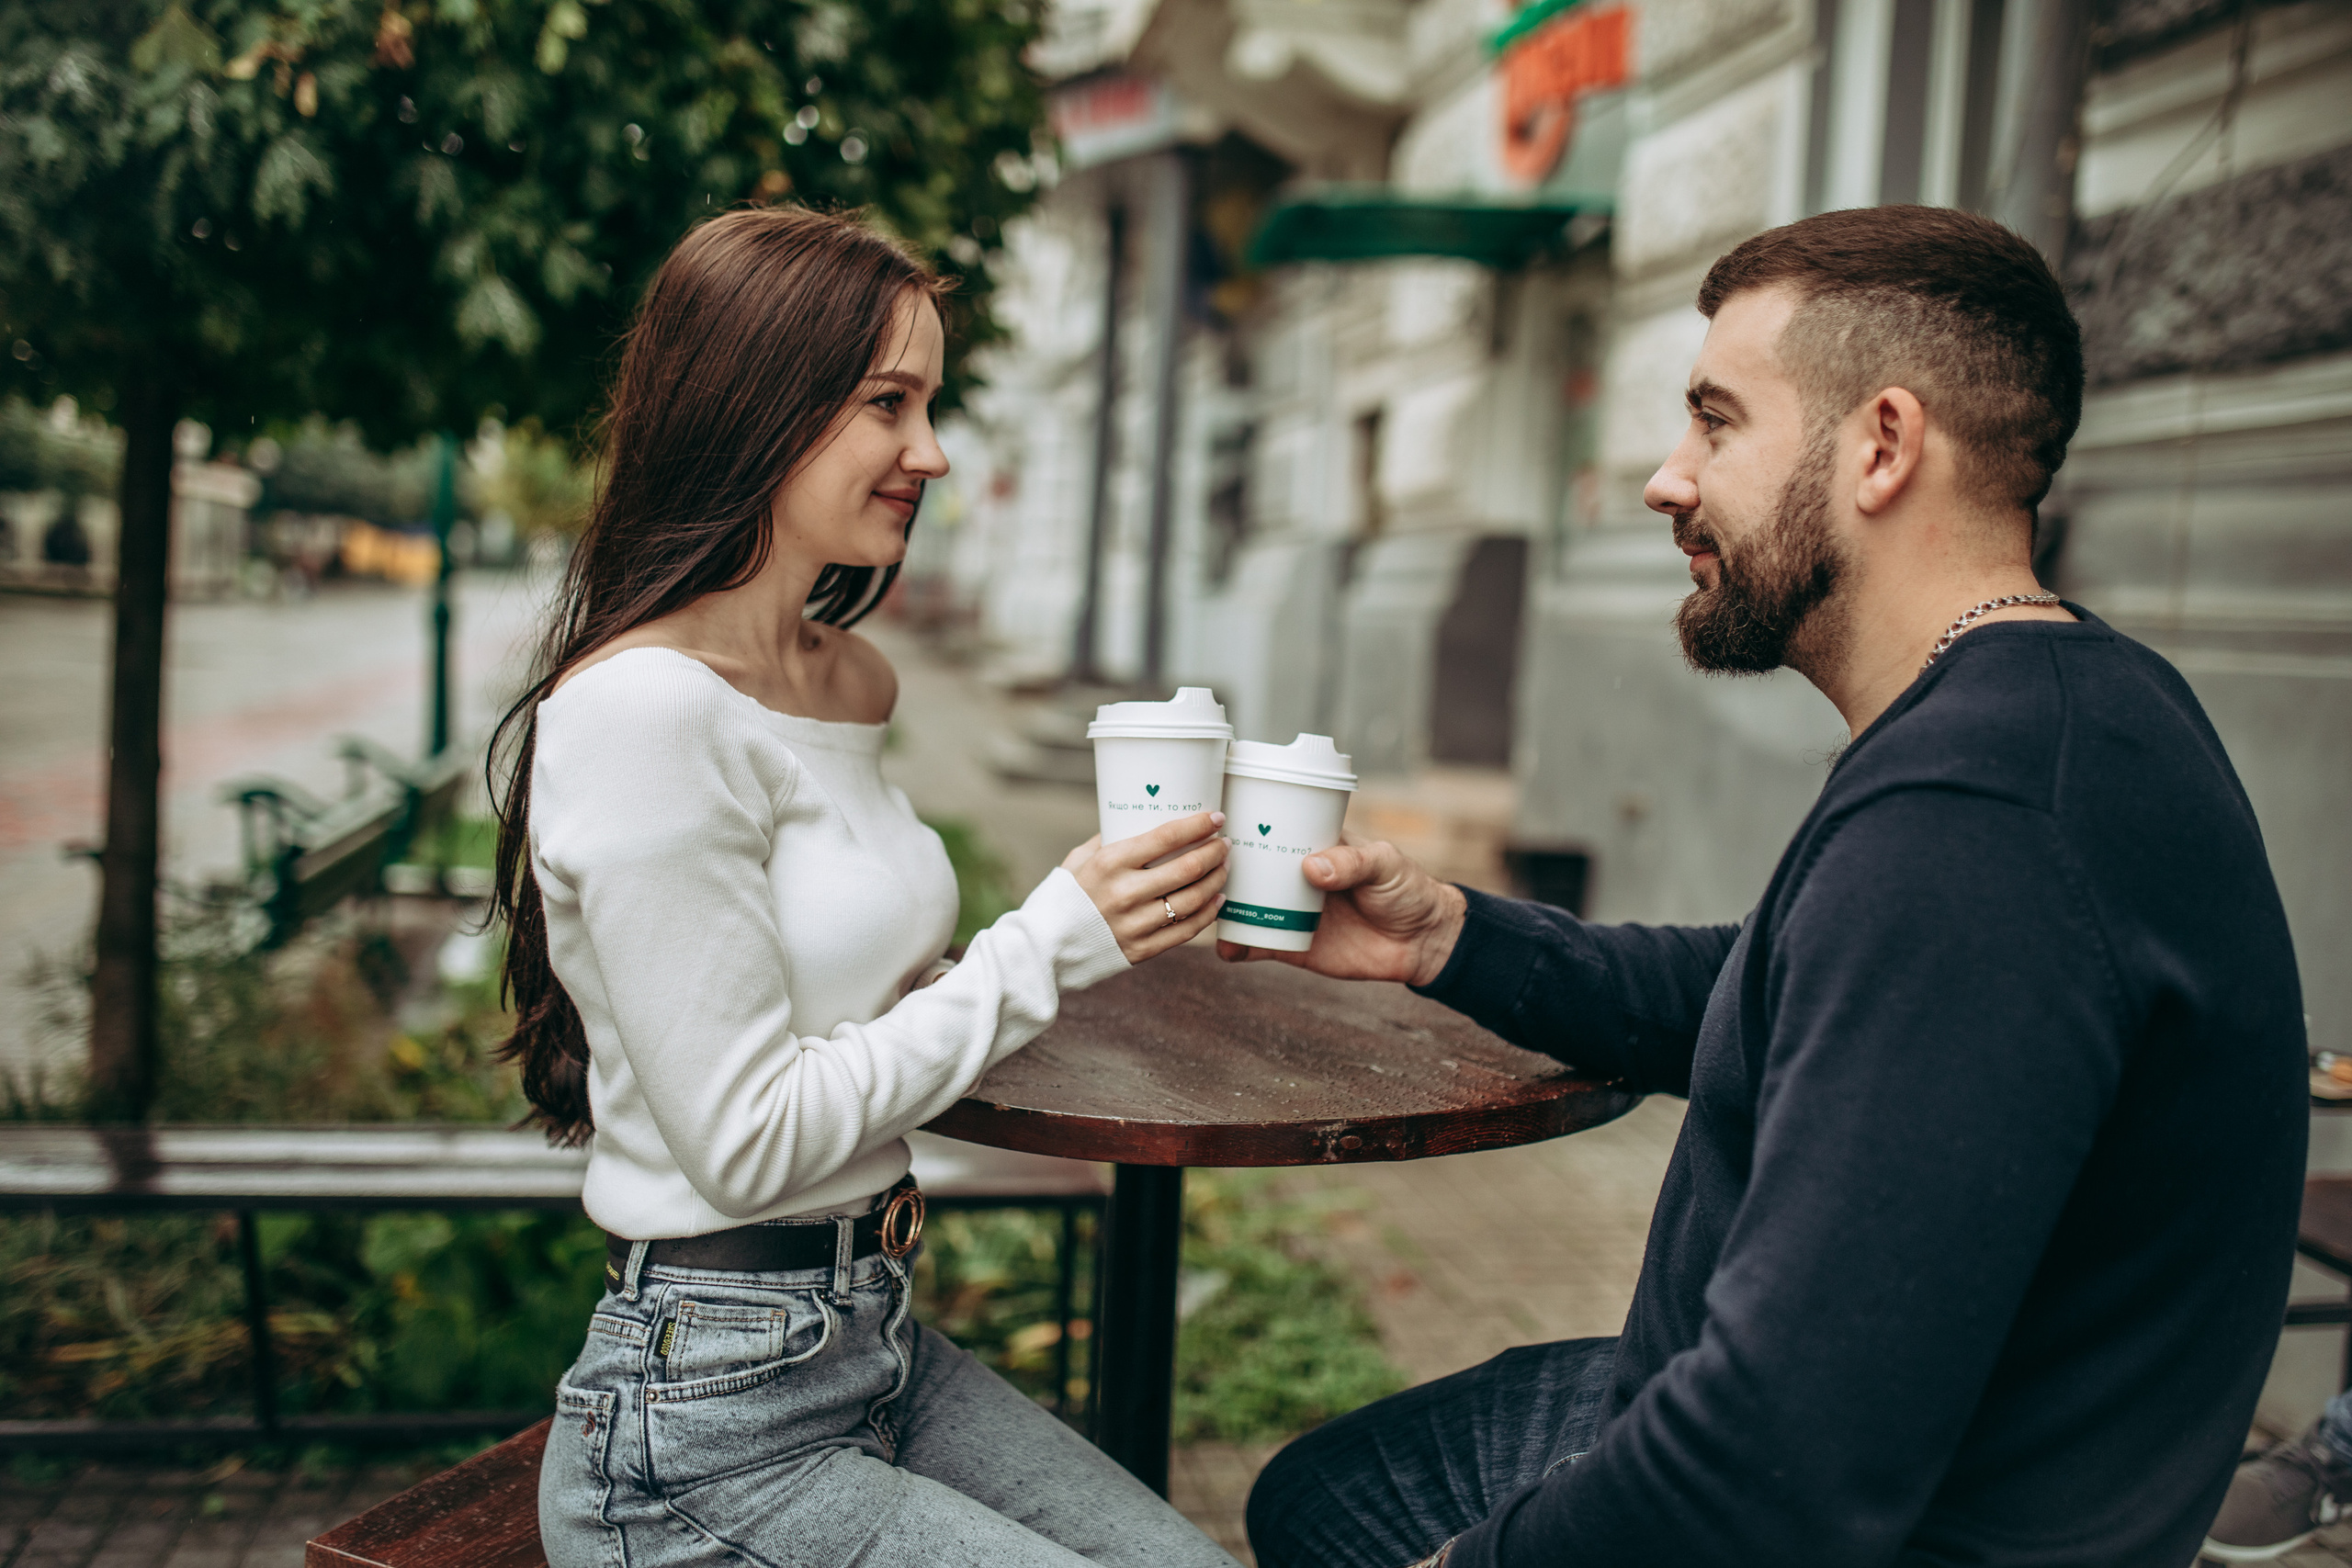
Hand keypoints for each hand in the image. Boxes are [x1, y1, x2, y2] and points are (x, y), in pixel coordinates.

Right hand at [1062, 812, 1228, 963]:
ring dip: (1216, 880)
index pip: (1166, 837)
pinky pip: (1186, 931)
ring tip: (1224, 868)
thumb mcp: (1079, 858)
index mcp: (1110, 862)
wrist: (1044, 947)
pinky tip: (1217, 900)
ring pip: (1192, 900)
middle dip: (1214, 852)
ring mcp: (1135, 924)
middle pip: (1187, 868)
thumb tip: (1139, 819)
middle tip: (1225, 844)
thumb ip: (1109, 839)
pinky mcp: (1141, 950)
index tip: (1216, 818)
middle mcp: (1125, 892)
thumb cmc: (1063, 896)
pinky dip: (1208, 914)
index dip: (1197, 825)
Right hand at [1214, 831, 1464, 987]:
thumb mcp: (1384, 864)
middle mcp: (1296, 876)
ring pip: (1247, 906)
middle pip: (1250, 868)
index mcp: (1314, 846)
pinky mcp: (1294, 945)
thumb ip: (1352, 863)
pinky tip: (1226, 949)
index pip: (1273, 829)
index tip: (1214, 822)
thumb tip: (1312, 867)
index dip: (1245, 824)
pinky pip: (1260, 946)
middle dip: (1222, 867)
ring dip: (1223, 907)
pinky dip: (1240, 948)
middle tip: (1200, 866)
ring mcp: (1292, 910)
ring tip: (1205, 905)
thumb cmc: (1408, 889)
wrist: (1423, 942)